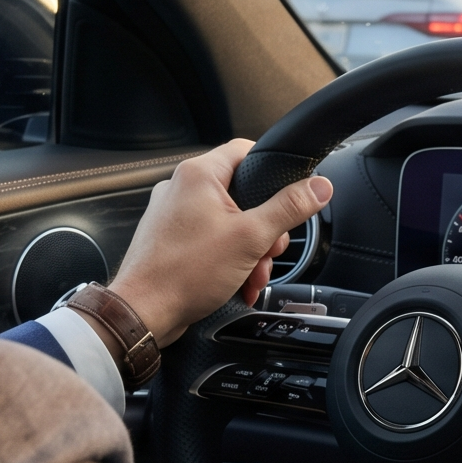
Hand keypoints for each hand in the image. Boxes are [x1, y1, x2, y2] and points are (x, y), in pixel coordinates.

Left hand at [106, 139, 332, 344]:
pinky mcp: (171, 238)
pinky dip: (229, 259)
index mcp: (199, 174)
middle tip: (268, 251)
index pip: (246, 149)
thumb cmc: (184, 273)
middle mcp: (182, 187)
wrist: (143, 313)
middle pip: (243, 193)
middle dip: (264, 228)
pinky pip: (211, 239)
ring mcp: (174, 214)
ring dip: (250, 250)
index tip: (290, 192)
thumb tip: (318, 187)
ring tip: (252, 275)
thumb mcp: (250, 238)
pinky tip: (238, 283)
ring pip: (229, 221)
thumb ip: (288, 209)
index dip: (273, 169)